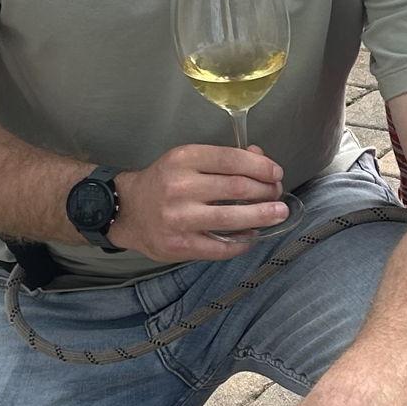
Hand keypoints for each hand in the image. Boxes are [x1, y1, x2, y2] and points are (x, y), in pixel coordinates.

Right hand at [110, 144, 286, 262]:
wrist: (128, 211)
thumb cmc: (164, 183)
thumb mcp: (188, 160)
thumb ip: (224, 159)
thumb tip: (261, 160)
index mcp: (183, 159)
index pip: (232, 160)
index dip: (261, 167)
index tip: (275, 173)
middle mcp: (180, 187)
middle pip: (238, 188)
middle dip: (267, 191)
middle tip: (277, 194)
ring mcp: (180, 218)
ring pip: (233, 218)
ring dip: (263, 216)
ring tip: (278, 214)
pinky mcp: (181, 245)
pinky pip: (222, 246)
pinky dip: (243, 241)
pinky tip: (252, 235)